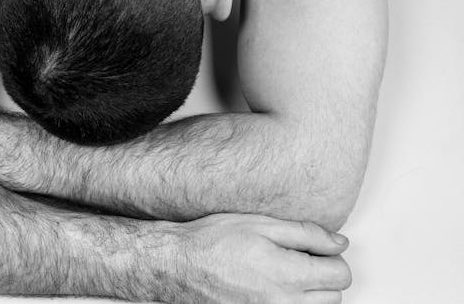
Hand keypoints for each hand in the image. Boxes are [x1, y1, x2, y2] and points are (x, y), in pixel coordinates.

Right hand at [153, 214, 351, 303]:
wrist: (179, 265)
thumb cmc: (212, 242)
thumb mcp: (261, 224)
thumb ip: (306, 234)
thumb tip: (338, 243)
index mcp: (288, 274)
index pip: (341, 274)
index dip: (331, 256)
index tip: (316, 250)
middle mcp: (284, 303)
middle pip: (334, 296)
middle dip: (323, 276)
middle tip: (297, 259)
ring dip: (309, 294)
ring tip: (283, 275)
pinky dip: (290, 303)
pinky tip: (272, 288)